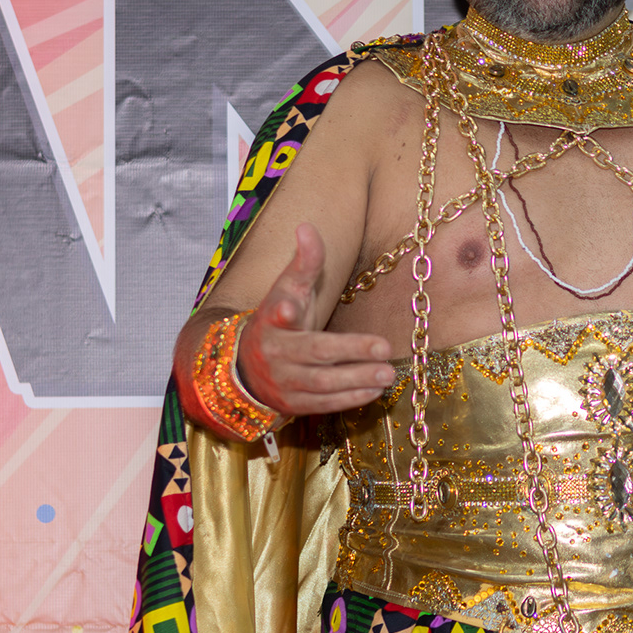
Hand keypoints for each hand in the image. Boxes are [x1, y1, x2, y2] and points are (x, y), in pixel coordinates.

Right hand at [236, 223, 395, 415]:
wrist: (244, 366)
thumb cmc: (278, 319)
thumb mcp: (287, 289)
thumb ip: (303, 262)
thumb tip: (307, 227)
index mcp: (272, 320)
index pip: (277, 313)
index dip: (283, 310)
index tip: (288, 307)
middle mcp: (276, 353)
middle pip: (314, 353)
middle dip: (350, 351)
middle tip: (384, 348)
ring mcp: (284, 382)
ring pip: (323, 384)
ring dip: (357, 379)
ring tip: (387, 373)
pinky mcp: (294, 405)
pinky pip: (325, 404)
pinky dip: (351, 399)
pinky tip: (376, 390)